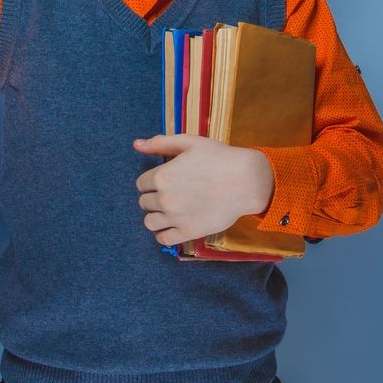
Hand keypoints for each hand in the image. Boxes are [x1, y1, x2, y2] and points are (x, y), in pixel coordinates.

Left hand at [133, 134, 274, 246]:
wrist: (246, 180)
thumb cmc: (219, 158)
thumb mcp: (189, 143)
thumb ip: (160, 143)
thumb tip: (136, 144)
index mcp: (162, 176)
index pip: (141, 184)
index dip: (152, 181)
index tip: (166, 180)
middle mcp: (165, 199)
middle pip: (144, 203)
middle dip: (154, 197)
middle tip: (172, 193)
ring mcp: (175, 218)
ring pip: (149, 222)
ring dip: (156, 216)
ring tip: (170, 210)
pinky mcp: (188, 232)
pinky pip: (163, 239)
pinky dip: (163, 233)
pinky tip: (173, 225)